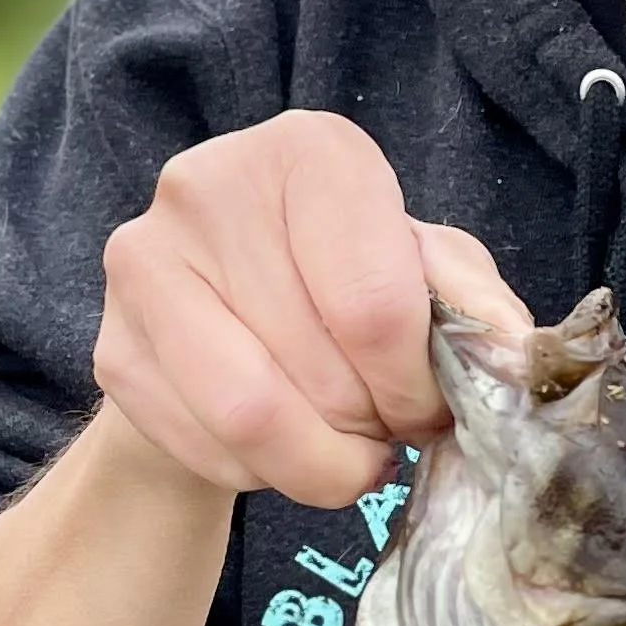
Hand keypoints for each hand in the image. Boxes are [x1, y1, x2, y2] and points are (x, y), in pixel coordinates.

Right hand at [94, 111, 528, 507]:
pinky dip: (262, 474)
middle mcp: (209, 185)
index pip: (374, 304)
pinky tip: (280, 445)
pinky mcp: (111, 345)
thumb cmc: (345, 287)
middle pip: (320, 365)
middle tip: (386, 426)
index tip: (429, 404)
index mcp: (309, 151)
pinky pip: (207, 448)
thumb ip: (474, 307)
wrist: (229, 320)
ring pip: (252, 416)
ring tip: (346, 450)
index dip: (414, 382)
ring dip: (321, 463)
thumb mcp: (427, 277)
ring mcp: (146, 262)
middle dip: (372, 423)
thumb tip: (514, 355)